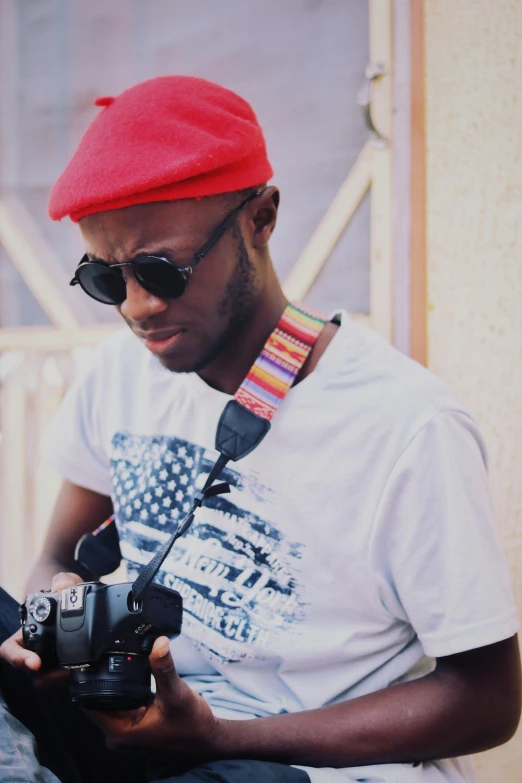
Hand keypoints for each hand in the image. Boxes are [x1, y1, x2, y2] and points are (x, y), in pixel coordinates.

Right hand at [0, 571, 82, 686]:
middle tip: (65, 672)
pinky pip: (62, 681)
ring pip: (47, 681)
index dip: (18, 658)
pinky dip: (71, 679)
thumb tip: (62, 585)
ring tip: (76, 672)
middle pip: (31, 672)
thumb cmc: (64, 594)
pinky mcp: (63, 669)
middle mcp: (32, 650)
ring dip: (60, 680)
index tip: (35, 662)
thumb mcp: (67, 582)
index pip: (10, 650)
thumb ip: (65, 579)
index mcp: (26, 633)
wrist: (78, 603)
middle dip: (47, 676)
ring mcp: (47, 662)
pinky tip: (83, 672)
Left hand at [86, 637, 219, 759]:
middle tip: (111, 655)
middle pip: (97, 702)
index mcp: (120, 732)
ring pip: (110, 703)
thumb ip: (164, 668)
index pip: (89, 704)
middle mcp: (118, 736)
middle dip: (103, 679)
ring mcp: (126, 732)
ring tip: (128, 665)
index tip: (92, 659)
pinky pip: (121, 706)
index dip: (87, 681)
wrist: (207, 740)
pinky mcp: (135, 727)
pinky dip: (126, 692)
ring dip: (116, 686)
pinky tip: (136, 679)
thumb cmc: (192, 724)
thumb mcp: (177, 693)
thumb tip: (158, 642)